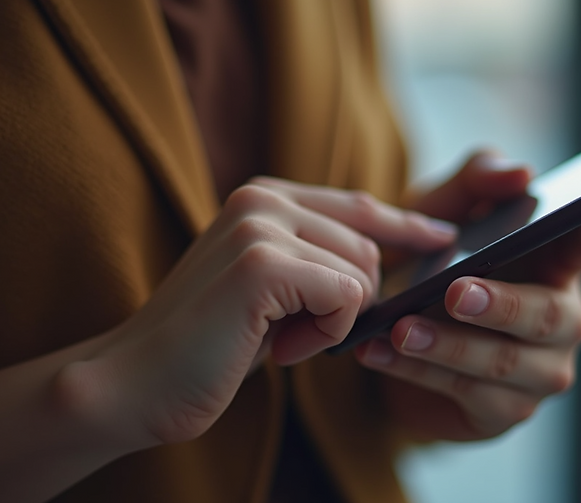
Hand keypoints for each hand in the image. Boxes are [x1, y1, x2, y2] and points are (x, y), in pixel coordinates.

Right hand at [56, 178, 456, 448]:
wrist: (137, 382)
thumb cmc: (210, 345)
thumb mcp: (270, 289)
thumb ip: (313, 260)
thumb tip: (383, 257)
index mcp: (263, 198)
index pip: (357, 205)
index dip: (406, 223)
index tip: (442, 236)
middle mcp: (261, 198)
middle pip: (368, 246)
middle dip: (348, 303)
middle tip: (292, 335)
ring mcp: (259, 226)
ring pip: (360, 273)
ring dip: (332, 323)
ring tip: (277, 340)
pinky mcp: (262, 263)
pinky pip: (344, 298)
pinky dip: (323, 336)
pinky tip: (278, 349)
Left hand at [354, 152, 580, 439]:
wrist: (390, 334)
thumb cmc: (431, 262)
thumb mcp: (442, 212)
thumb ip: (477, 181)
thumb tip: (521, 174)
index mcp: (555, 264)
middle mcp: (560, 321)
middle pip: (548, 316)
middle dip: (501, 305)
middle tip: (454, 292)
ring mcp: (539, 372)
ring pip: (502, 362)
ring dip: (447, 346)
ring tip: (401, 328)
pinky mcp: (504, 412)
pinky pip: (466, 395)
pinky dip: (418, 372)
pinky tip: (379, 353)